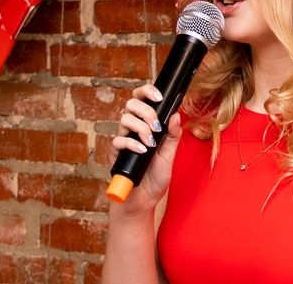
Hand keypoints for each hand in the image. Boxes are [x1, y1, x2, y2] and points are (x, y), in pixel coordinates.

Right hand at [112, 84, 182, 215]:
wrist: (144, 200)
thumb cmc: (156, 177)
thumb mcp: (170, 155)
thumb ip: (173, 135)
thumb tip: (176, 115)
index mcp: (146, 125)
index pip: (141, 99)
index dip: (147, 91)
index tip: (159, 97)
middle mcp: (133, 129)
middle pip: (131, 104)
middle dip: (146, 111)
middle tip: (156, 126)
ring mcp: (123, 140)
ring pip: (124, 119)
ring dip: (140, 128)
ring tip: (150, 143)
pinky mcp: (115, 153)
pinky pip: (118, 140)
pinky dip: (132, 143)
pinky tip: (142, 151)